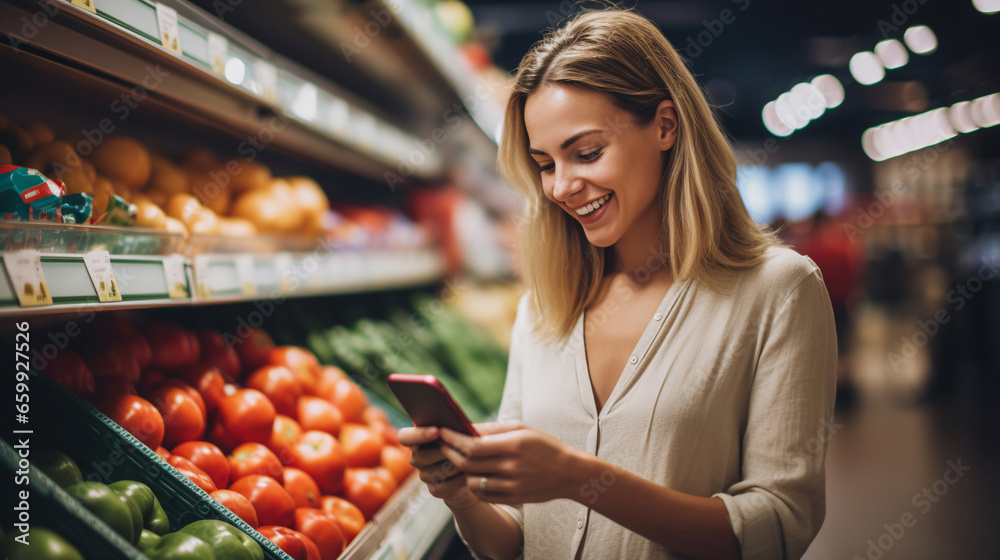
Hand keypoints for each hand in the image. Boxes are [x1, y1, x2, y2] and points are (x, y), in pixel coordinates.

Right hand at [397, 425, 478, 508]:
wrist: (473, 469)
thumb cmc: (465, 443)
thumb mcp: (459, 431)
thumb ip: (451, 426)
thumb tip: (453, 425)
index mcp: (417, 438)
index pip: (405, 437)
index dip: (419, 434)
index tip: (437, 431)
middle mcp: (416, 457)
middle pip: (421, 455)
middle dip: (444, 451)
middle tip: (463, 446)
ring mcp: (424, 475)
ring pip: (436, 471)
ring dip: (455, 465)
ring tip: (471, 459)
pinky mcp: (435, 489)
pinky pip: (446, 485)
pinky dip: (460, 479)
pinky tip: (470, 473)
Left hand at [439, 422, 579, 504]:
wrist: (569, 473)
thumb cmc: (544, 446)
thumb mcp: (522, 429)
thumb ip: (493, 429)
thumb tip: (467, 427)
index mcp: (513, 445)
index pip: (473, 445)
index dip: (453, 439)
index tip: (442, 432)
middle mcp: (511, 467)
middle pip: (468, 464)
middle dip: (450, 453)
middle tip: (442, 445)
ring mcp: (511, 485)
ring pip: (472, 482)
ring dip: (462, 471)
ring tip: (460, 461)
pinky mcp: (512, 499)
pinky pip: (483, 495)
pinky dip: (474, 485)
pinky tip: (475, 475)